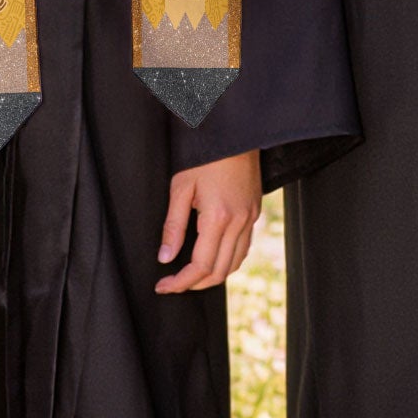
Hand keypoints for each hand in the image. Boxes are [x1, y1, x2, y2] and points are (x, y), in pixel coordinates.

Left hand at [155, 149, 261, 293]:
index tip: (163, 286)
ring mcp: (250, 217)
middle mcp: (239, 221)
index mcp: (218, 217)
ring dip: (213, 275)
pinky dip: (228, 260)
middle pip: (219, 271)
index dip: (180, 282)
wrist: (235, 132)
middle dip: (194, 284)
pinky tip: (213, 256)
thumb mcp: (181, 187)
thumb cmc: (206, 155)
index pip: (200, 266)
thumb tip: (165, 257)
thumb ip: (173, 226)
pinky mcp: (255, 211)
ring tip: (191, 275)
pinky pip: (244, 247)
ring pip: (235, 262)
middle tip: (173, 283)